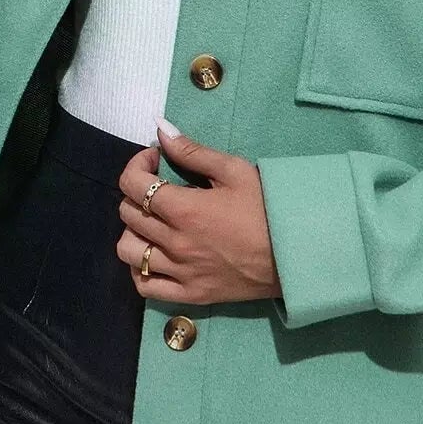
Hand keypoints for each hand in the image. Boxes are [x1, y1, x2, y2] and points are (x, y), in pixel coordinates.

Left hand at [115, 122, 283, 308]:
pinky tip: (153, 254)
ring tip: (154, 222)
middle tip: (158, 186)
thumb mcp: (235, 171)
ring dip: (133, 231)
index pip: (133, 184)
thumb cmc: (267, 209)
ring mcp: (179, 272)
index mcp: (184, 209)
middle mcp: (174, 242)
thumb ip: (193, 151)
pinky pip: (144, 285)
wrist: (294, 255)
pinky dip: (139, 268)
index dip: (137, 164)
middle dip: (136, 191)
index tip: (155, 159)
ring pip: (128, 250)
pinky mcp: (189, 294)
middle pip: (127, 214)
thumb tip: (160, 129)